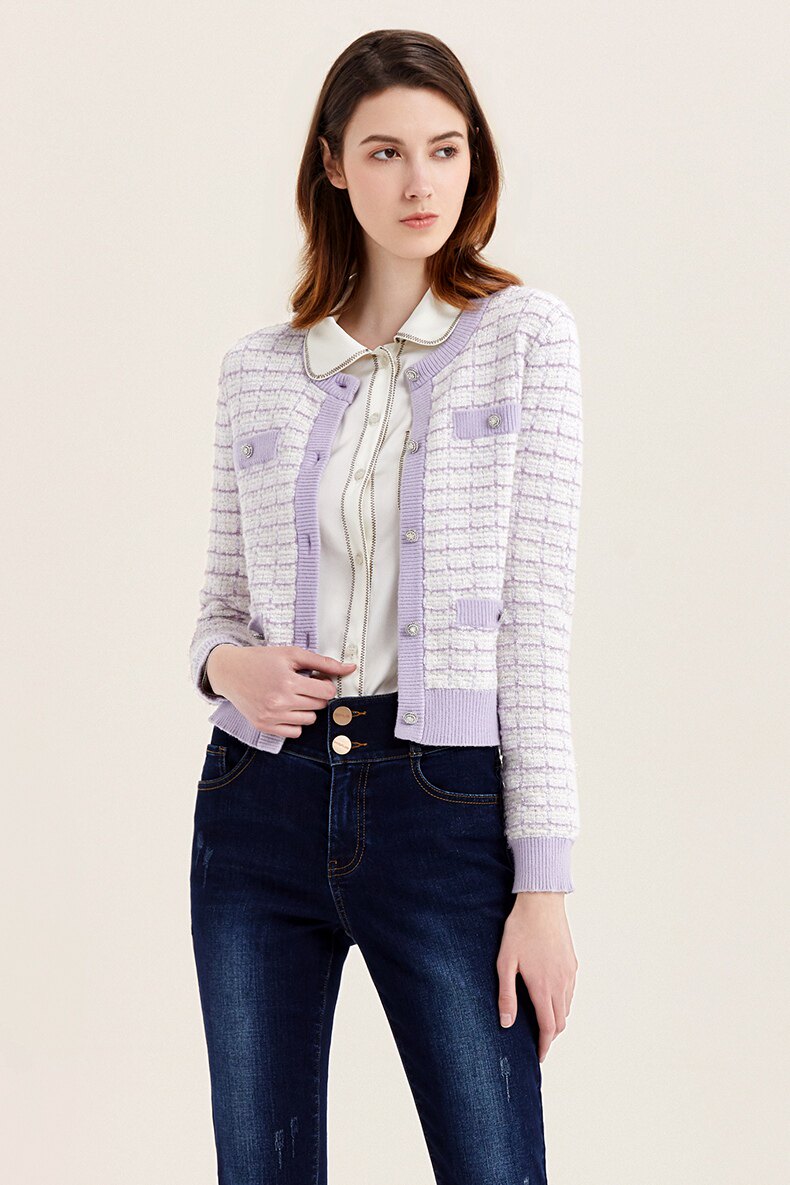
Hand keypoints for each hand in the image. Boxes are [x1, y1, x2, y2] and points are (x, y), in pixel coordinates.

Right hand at [206, 644, 356, 736]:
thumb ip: (323, 662)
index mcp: (287, 682)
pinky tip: (286, 708)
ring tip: (292, 695)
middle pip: (319, 705)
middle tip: (302, 684)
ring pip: (309, 720)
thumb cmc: (262, 659)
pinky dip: (295, 722)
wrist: (229, 671)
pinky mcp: (264, 727)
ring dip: (306, 708)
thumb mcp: (292, 654)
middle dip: (316, 694)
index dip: (325, 683)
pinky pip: (295, 732)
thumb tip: (351, 668)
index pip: (327, 692)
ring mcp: (271, 717)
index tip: (315, 678)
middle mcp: (279, 703)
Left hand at [496, 892, 577, 1062]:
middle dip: (550, 1036)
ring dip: (557, 1019)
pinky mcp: (572, 963)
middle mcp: (561, 984)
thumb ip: (506, 995)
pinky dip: (563, 1002)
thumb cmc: (519, 930)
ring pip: (567, 1007)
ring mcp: (569, 973)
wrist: (541, 902)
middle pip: (561, 1021)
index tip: (539, 1056)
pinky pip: (571, 991)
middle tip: (538, 1041)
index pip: (548, 1027)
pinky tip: (551, 996)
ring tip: (542, 1022)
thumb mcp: (505, 962)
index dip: (544, 1046)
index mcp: (543, 987)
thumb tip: (507, 1023)